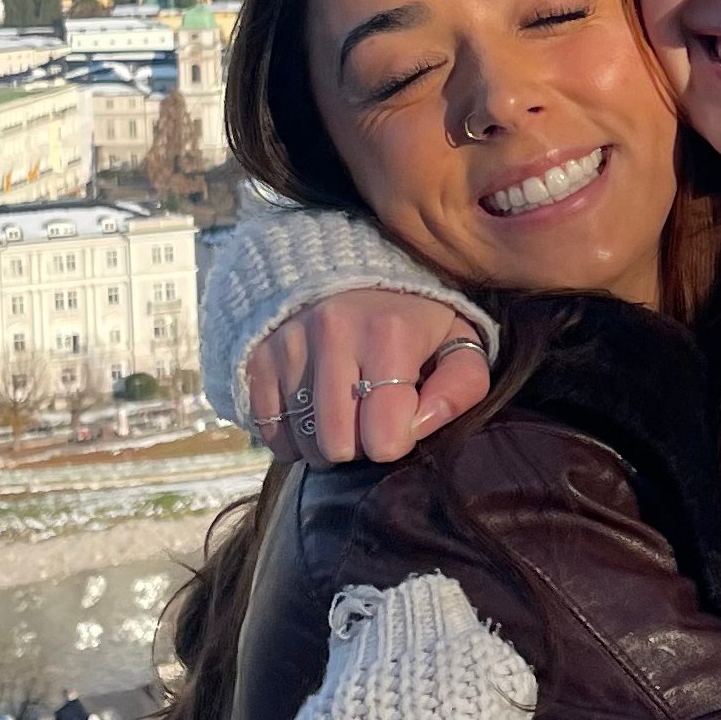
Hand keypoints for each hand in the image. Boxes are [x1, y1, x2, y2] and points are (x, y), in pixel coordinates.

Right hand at [245, 290, 493, 468]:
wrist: (353, 273)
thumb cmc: (415, 319)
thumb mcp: (457, 341)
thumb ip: (461, 386)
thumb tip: (419, 427)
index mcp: (390, 331)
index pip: (385, 436)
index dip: (397, 442)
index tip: (402, 419)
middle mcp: (332, 332)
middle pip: (338, 445)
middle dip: (360, 445)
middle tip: (371, 417)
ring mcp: (289, 343)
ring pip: (304, 443)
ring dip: (326, 442)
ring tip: (345, 411)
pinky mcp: (259, 355)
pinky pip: (271, 433)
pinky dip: (294, 437)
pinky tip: (314, 413)